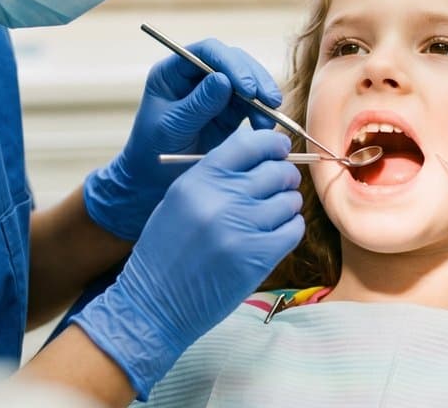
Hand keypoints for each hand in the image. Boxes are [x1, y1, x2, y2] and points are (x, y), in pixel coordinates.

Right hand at [72, 127, 302, 397]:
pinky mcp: (258, 258)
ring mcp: (242, 229)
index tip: (280, 149)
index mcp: (199, 180)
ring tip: (274, 214)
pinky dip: (290, 229)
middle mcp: (221, 199)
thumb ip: (215, 177)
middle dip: (284, 176)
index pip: (249, 143)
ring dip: (288, 205)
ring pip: (290, 201)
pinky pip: (293, 229)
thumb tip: (260, 159)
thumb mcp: (179, 201)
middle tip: (280, 186)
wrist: (154, 304)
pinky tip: (276, 234)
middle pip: (277, 170)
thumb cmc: (165, 252)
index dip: (272, 144)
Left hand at [84, 39, 282, 240]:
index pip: (206, 52)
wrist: (154, 180)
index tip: (246, 88)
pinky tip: (266, 128)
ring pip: (247, 81)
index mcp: (173, 71)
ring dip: (263, 97)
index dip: (230, 64)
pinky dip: (262, 114)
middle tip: (270, 101)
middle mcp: (196, 75)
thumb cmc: (152, 151)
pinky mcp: (229, 110)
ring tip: (270, 120)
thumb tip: (224, 80)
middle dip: (254, 78)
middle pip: (233, 61)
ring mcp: (215, 91)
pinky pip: (252, 104)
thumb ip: (197, 104)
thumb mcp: (172, 127)